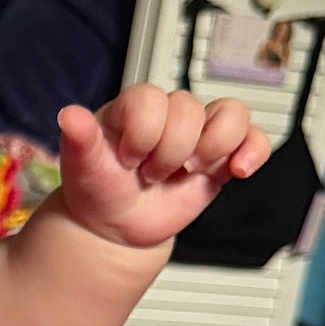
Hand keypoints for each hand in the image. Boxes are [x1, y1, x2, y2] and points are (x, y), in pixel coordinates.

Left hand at [56, 86, 271, 250]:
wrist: (116, 227)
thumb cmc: (98, 190)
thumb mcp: (82, 167)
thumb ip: (79, 139)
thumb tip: (69, 115)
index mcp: (134, 106)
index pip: (151, 98)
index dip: (142, 134)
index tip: (126, 158)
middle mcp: (169, 114)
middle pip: (190, 110)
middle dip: (169, 152)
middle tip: (149, 174)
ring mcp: (198, 134)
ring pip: (232, 113)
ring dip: (212, 148)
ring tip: (188, 172)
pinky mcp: (221, 157)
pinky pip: (255, 138)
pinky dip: (254, 152)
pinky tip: (237, 171)